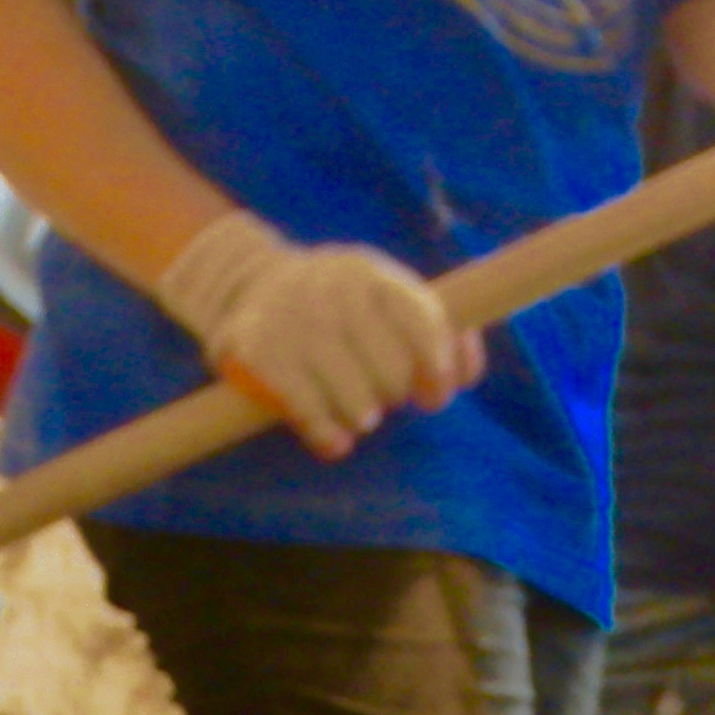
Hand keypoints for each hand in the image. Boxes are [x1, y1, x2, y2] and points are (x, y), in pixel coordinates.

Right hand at [154, 211, 479, 457]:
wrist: (250, 286)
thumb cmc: (340, 306)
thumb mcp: (385, 298)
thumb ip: (437, 331)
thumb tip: (464, 373)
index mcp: (371, 274)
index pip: (421, 320)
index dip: (438, 365)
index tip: (436, 394)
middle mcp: (331, 289)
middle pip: (392, 370)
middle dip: (396, 393)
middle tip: (385, 397)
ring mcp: (292, 319)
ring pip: (356, 399)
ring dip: (365, 416)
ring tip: (361, 413)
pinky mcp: (257, 352)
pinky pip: (310, 414)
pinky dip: (330, 436)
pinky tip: (337, 440)